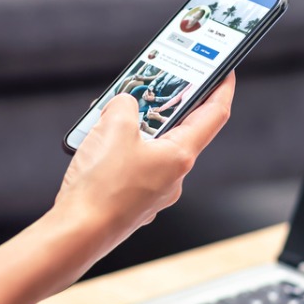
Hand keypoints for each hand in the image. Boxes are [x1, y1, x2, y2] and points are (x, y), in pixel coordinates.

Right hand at [55, 73, 234, 245]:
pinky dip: (117, 152)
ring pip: (149, 150)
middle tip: (149, 88)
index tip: (225, 71)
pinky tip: (96, 148)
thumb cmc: (101, 186)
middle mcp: (173, 177)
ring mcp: (153, 193)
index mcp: (180, 156)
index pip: (214, 114)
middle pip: (177, 130)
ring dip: (131, 131)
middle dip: (161, 108)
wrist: (78, 232)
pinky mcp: (133, 202)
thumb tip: (125, 104)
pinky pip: (131, 167)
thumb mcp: (113, 127)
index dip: (222, 88)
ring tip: (105, 120)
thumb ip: (126, 104)